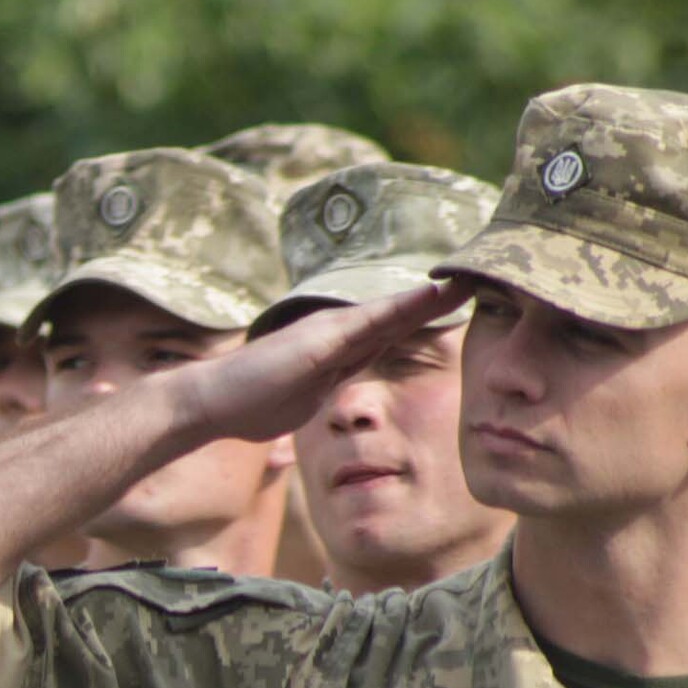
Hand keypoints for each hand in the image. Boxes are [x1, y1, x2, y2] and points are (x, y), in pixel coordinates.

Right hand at [175, 282, 467, 445]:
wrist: (210, 402)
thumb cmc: (247, 407)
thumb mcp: (298, 405)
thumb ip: (318, 396)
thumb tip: (324, 405)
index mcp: (336, 354)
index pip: (389, 334)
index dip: (422, 321)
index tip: (457, 309)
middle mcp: (336, 335)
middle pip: (398, 316)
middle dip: (437, 301)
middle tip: (477, 281)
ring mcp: (330, 334)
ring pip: (392, 312)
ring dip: (431, 298)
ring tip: (469, 281)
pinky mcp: (323, 340)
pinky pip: (375, 321)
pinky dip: (407, 307)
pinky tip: (435, 294)